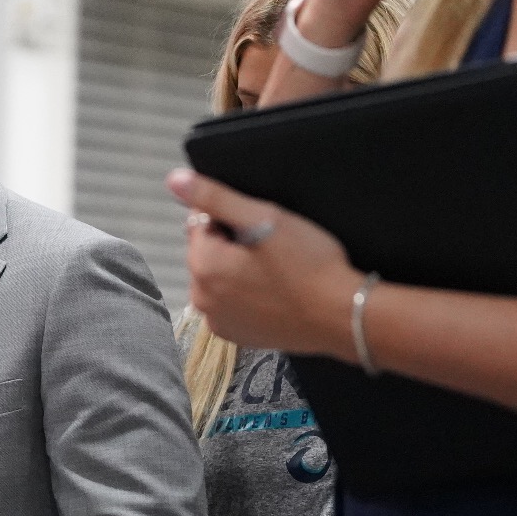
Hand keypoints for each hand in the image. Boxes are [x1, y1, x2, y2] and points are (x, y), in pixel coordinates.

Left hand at [169, 168, 361, 358]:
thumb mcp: (263, 219)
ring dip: (237, 269)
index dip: (231, 219)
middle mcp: (201, 299)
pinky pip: (231, 303)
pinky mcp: (236, 336)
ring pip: (219, 279)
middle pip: (207, 254)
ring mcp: (218, 321)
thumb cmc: (307, 266)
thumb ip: (215, 198)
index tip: (261, 226)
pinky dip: (245, 294)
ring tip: (275, 269)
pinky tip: (274, 291)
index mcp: (203, 266)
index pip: (200, 225)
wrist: (341, 316)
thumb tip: (175, 180)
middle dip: (232, 244)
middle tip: (272, 247)